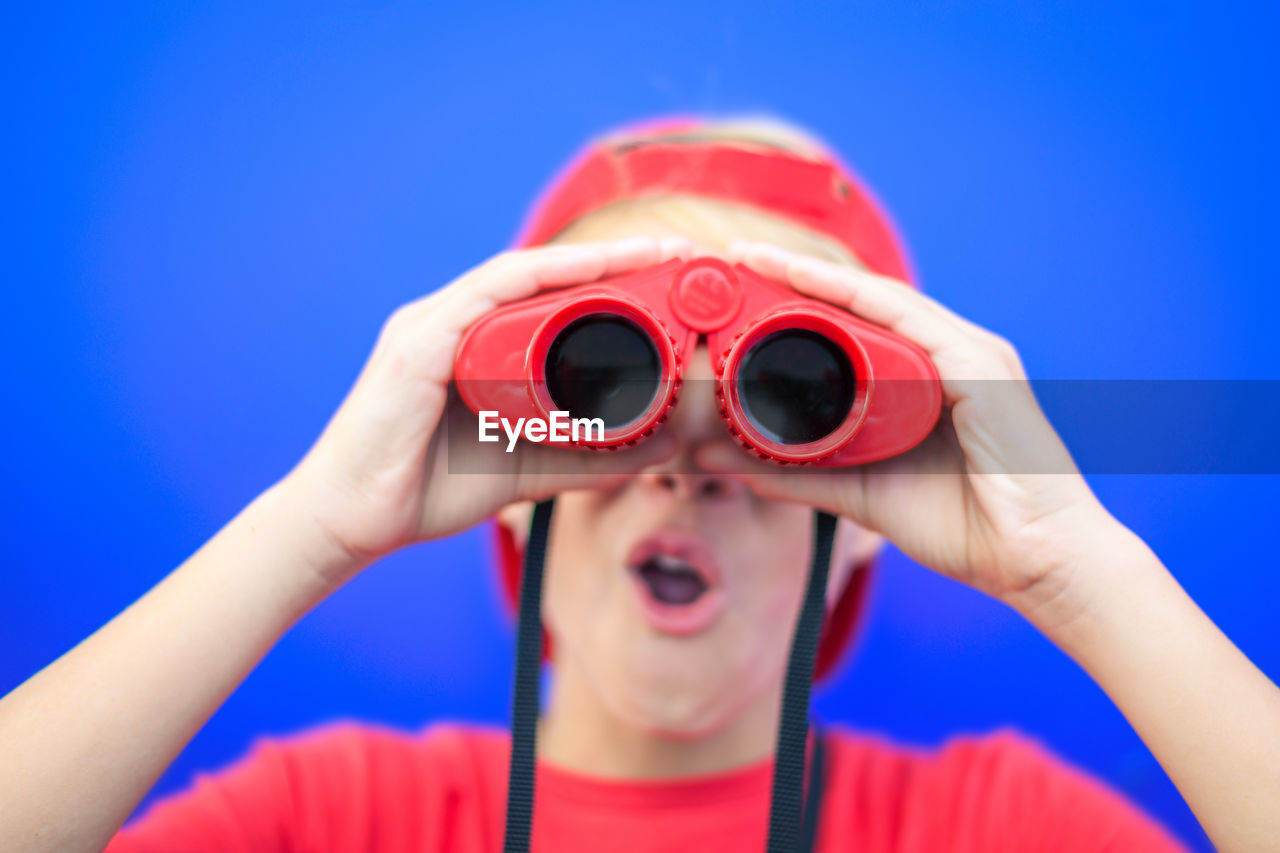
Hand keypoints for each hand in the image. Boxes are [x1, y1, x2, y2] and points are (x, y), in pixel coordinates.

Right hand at [284, 236, 687, 584]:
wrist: (351, 523)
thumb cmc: (427, 489)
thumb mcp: (528, 469)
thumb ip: (585, 457)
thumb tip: (656, 448)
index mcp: (475, 344)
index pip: (551, 296)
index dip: (612, 278)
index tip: (672, 273)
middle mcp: (454, 322)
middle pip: (543, 276)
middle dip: (614, 259)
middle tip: (679, 253)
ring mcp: (431, 327)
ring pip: (520, 277)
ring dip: (587, 262)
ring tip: (648, 256)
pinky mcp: (416, 346)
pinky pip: (483, 299)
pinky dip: (536, 282)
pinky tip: (583, 273)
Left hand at [698, 241, 1125, 622]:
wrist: (1038, 563)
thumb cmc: (967, 527)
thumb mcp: (862, 495)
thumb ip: (801, 476)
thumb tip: (728, 463)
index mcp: (927, 378)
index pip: (854, 325)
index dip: (797, 301)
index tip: (738, 287)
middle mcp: (948, 355)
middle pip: (862, 303)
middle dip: (797, 276)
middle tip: (736, 258)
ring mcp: (969, 355)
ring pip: (880, 300)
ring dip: (816, 275)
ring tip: (759, 259)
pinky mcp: (982, 367)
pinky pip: (909, 319)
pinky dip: (857, 297)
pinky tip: (810, 280)